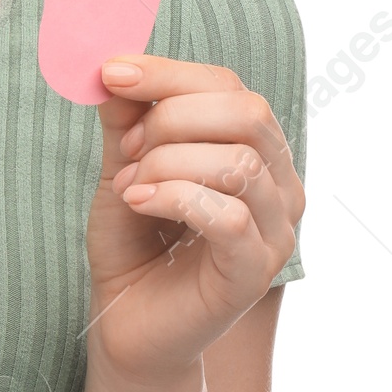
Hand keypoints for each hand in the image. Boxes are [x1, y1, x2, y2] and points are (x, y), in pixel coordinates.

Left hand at [83, 54, 304, 384]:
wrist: (125, 325)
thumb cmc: (133, 245)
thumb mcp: (124, 169)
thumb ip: (127, 123)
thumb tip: (116, 66)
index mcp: (256, 152)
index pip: (230, 87)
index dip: (170, 73)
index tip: (111, 72)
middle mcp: (280, 187)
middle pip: (247, 112)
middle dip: (172, 117)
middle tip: (127, 148)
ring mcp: (275, 233)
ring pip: (237, 161)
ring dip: (167, 162)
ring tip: (128, 185)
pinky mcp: (254, 273)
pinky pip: (228, 215)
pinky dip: (174, 197)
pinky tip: (137, 202)